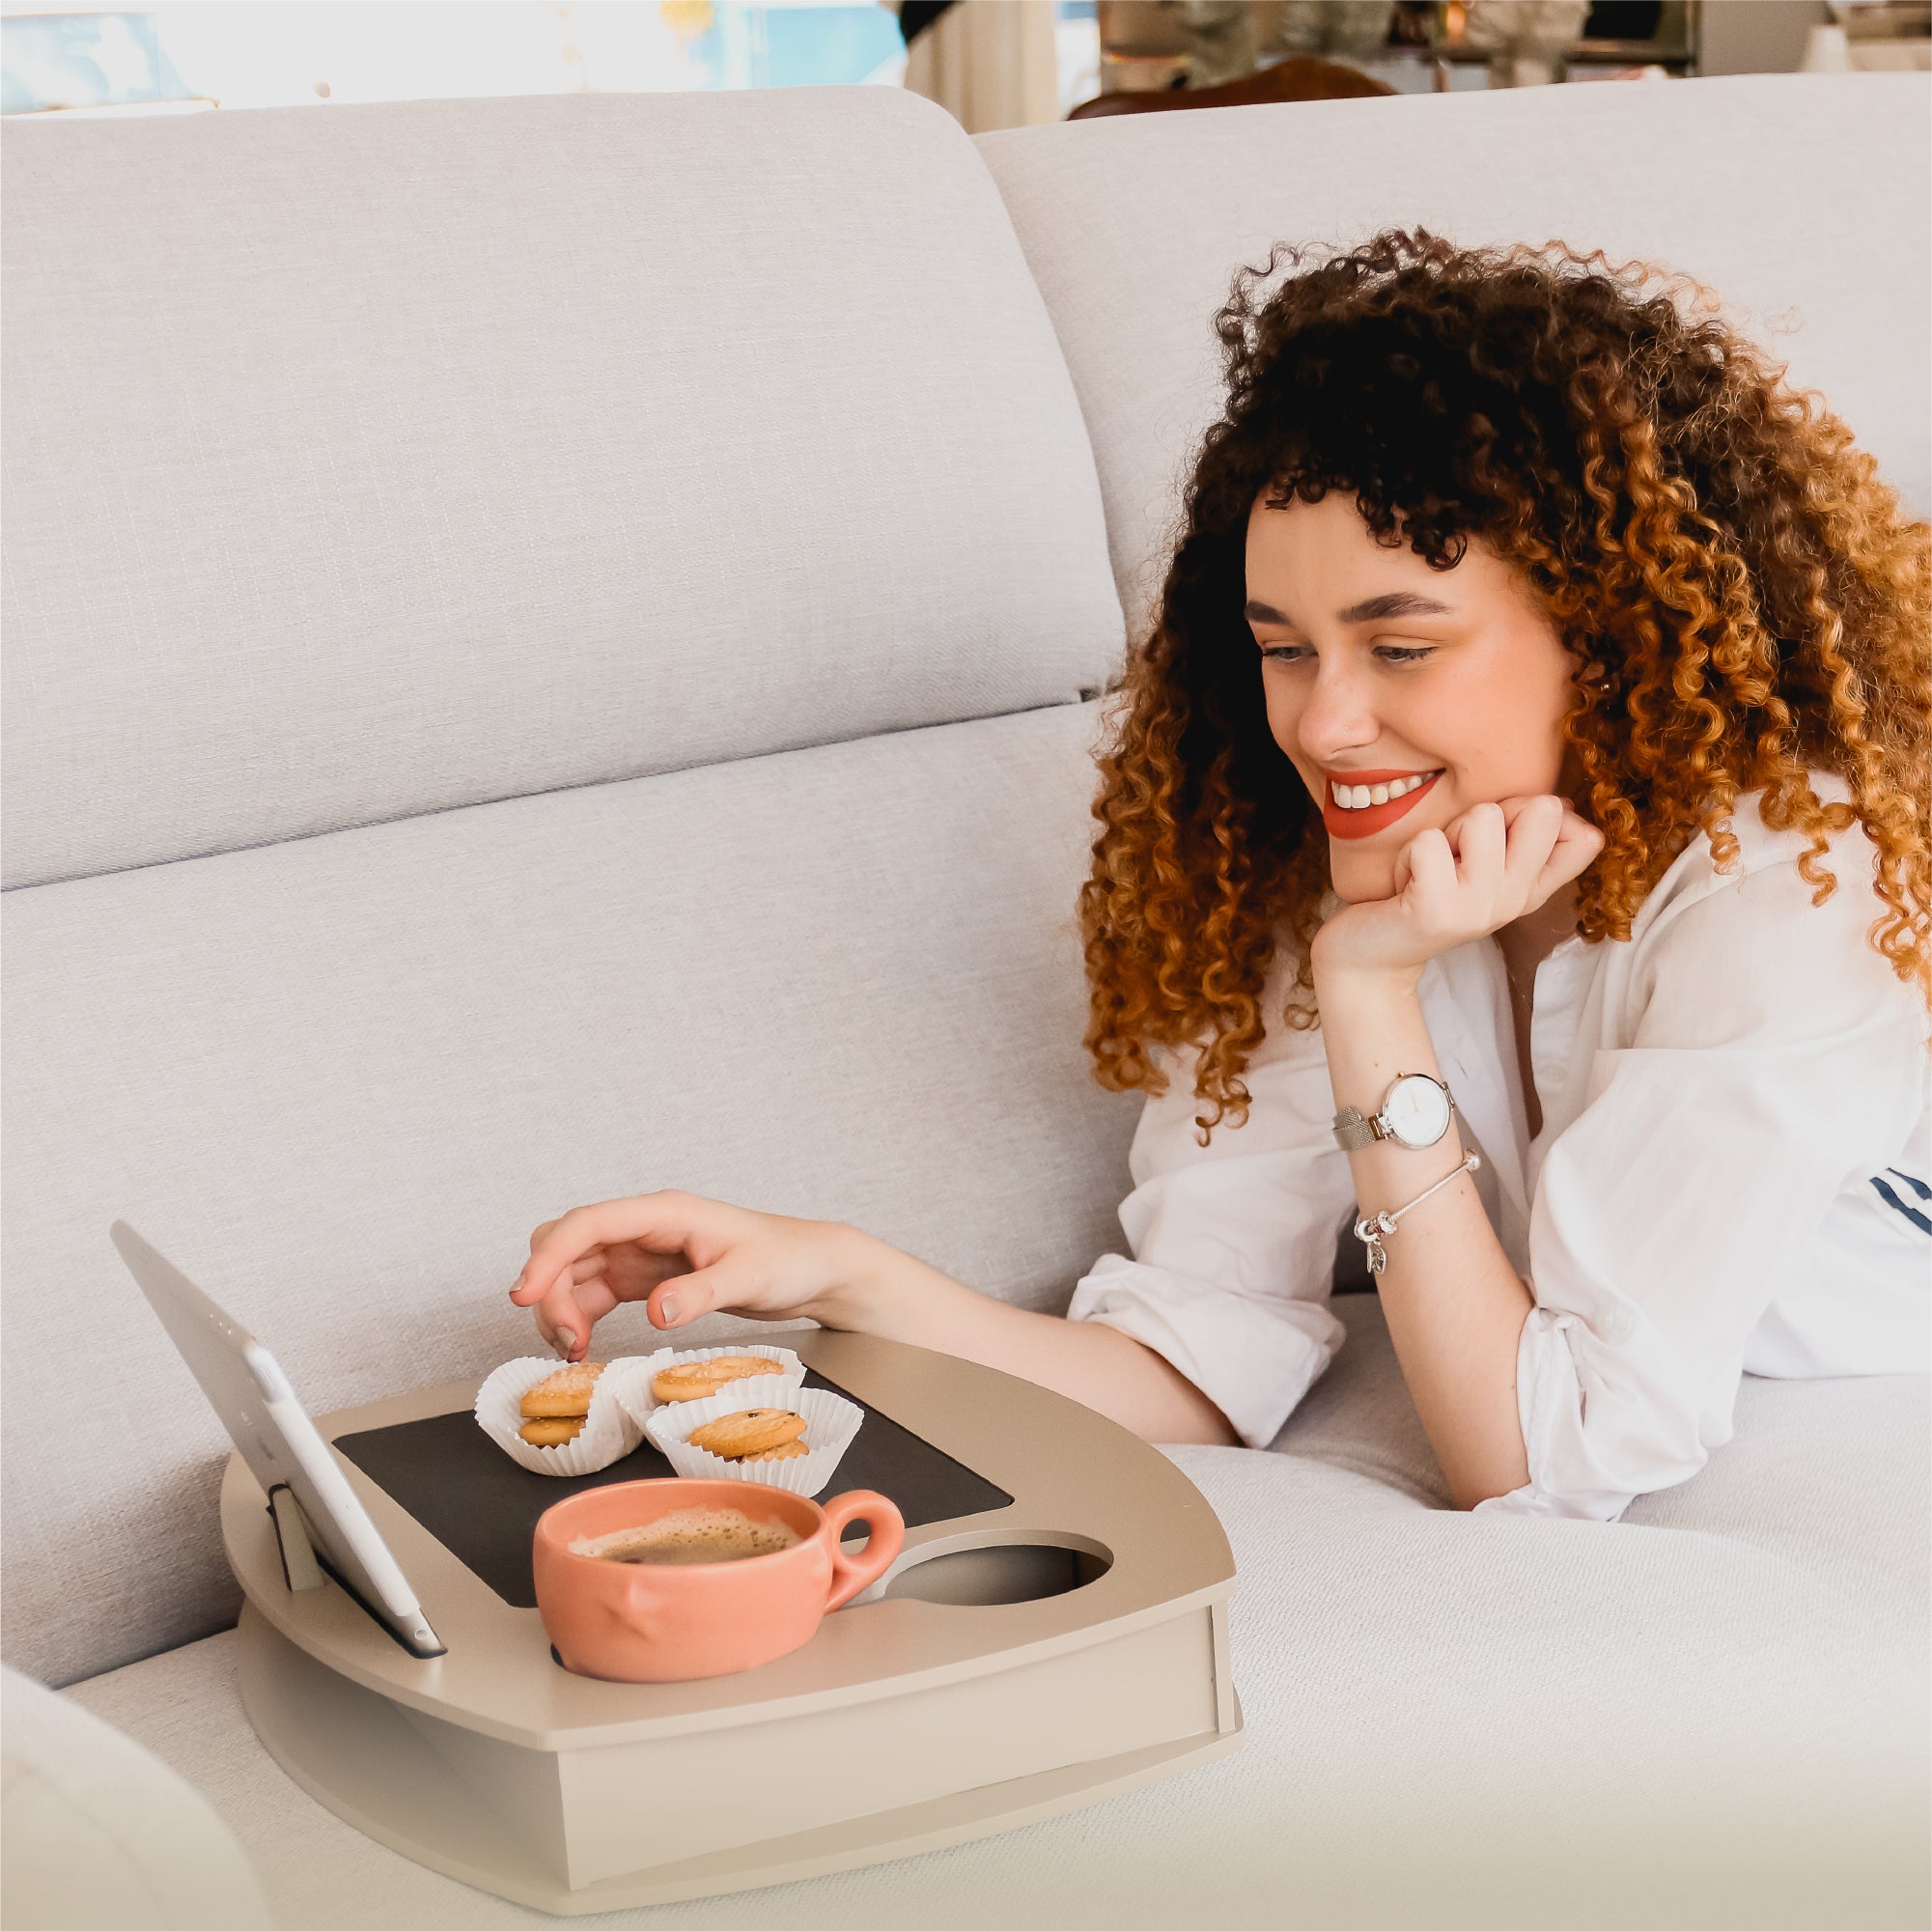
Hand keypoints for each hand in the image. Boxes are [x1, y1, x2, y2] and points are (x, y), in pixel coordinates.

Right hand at [505, 1192, 857, 1362]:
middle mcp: (644, 1227)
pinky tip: (581, 1348)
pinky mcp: (644, 1278)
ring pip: (573, 1272)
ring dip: (560, 1309)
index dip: (549, 1257)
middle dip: (551, 1290)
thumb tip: (657, 1311)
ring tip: (573, 1350)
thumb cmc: (786, 1260)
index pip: (588, 1223)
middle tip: (566, 1340)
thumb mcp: (749, 1278)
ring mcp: (640, 1252)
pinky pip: (592, 1294)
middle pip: (567, 1246)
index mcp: (664, 1212)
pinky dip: (578, 1318)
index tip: (523, 1295)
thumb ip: (702, 1293)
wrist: (810, 1268)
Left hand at [1311, 795, 1603, 986]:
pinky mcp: (1435, 910)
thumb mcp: (1483, 867)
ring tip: (1430, 866)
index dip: (1546, 813)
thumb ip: (1523, 837)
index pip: (1587, 838)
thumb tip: (1564, 803)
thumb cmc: (1424, 894)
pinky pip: (1428, 842)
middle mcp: (1515, 900)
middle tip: (1458, 849)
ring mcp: (1478, 908)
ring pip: (1482, 818)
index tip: (1502, 837)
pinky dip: (1408, 854)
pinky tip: (1405, 884)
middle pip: (1542, 809)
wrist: (1369, 958)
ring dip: (1445, 832)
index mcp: (1532, 888)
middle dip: (1490, 812)